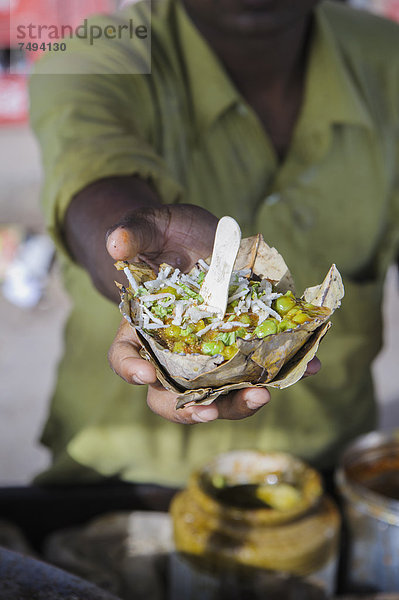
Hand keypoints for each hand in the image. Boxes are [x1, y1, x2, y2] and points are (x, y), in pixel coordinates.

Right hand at [106, 201, 319, 422]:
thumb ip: (136, 232)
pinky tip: (307, 365)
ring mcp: (213, 354)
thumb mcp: (154, 226)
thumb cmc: (170, 235)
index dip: (130, 370)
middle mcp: (175, 352)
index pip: (125, 357)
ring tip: (265, 392)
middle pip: (174, 394)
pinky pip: (263, 366)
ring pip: (221, 391)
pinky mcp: (247, 346)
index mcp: (143, 329)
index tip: (144, 374)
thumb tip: (115, 243)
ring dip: (241, 399)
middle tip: (212, 410)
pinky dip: (284, 370)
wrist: (206, 238)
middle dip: (192, 408)